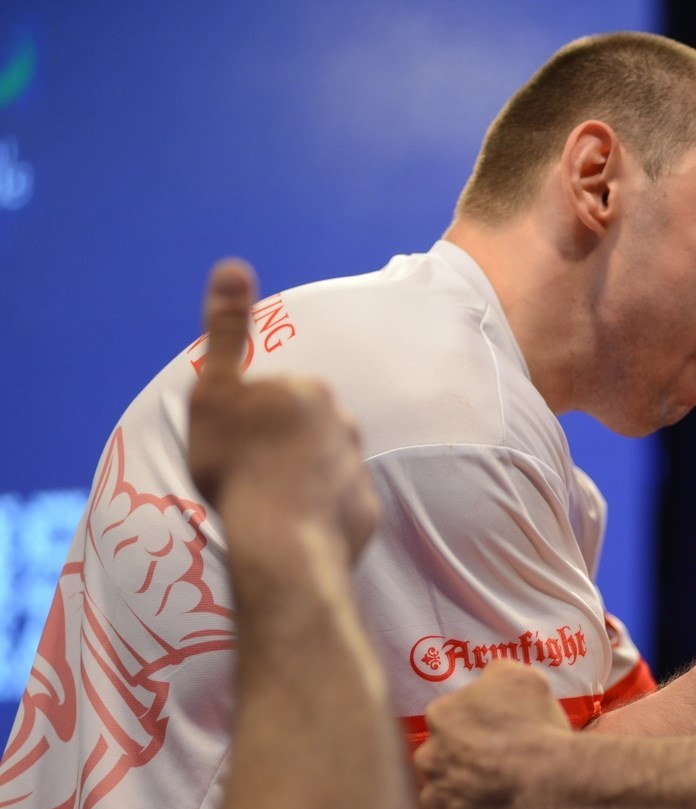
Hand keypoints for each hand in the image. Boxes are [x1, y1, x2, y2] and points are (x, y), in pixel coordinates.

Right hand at [187, 259, 376, 561]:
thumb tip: (233, 265)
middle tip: (249, 474)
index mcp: (311, 389)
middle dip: (279, 444)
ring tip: (270, 504)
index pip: (274, 395)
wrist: (282, 541)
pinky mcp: (366, 508)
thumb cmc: (239, 465)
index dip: (248, 419)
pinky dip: (319, 511)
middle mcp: (346, 421)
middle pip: (302, 428)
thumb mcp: (214, 392)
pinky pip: (336, 503)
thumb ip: (225, 331)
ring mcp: (359, 466)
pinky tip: (296, 525)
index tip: (233, 444)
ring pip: (322, 464)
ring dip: (300, 477)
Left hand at [416, 662, 567, 808]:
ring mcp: (432, 799)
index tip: (501, 742)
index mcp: (441, 716)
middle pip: (442, 761)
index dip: (477, 733)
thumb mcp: (524, 678)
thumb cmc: (538, 728)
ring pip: (445, 799)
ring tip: (504, 804)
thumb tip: (488, 680)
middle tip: (501, 774)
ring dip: (467, 801)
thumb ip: (496, 674)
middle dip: (466, 767)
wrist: (551, 783)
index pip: (450, 722)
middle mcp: (427, 757)